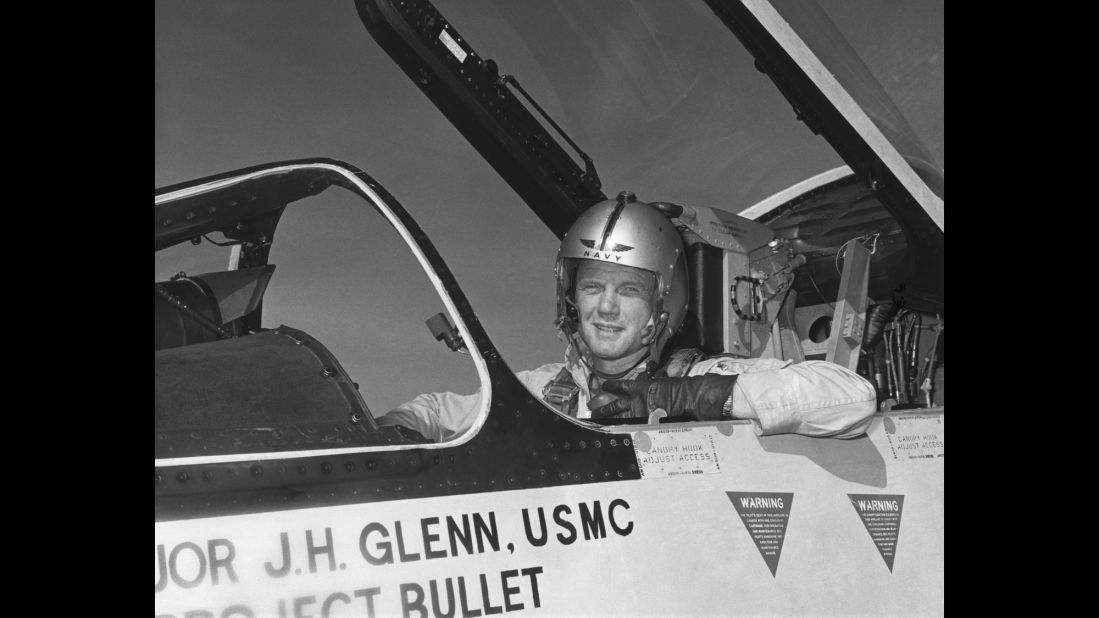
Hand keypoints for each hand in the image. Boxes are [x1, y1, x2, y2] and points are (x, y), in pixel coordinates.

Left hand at [588, 374, 737, 420]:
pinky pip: (633, 430)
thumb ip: (654, 388)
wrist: (688, 397)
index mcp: (642, 387)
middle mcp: (637, 400)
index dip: (612, 387)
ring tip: (598, 425)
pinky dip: (626, 433)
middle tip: (591, 411)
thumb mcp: (664, 383)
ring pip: (619, 419)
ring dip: (607, 421)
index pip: (622, 386)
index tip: (604, 387)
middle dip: (602, 409)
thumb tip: (653, 392)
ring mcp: (640, 414)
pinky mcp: (646, 425)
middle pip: (615, 406)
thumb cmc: (681, 388)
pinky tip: (620, 438)